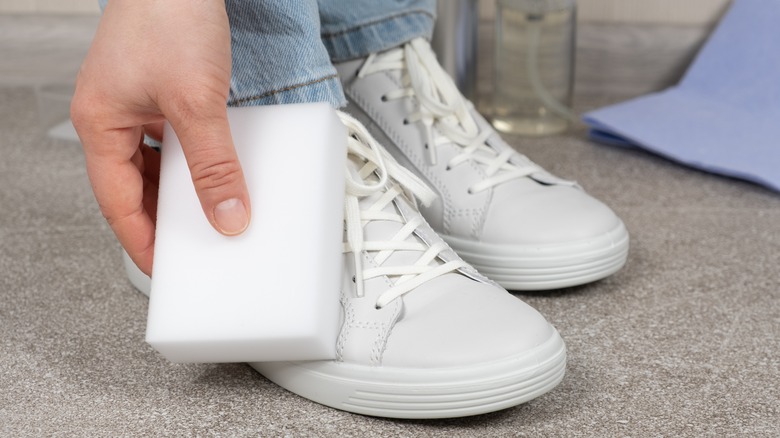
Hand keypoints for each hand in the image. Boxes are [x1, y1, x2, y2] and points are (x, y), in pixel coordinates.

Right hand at [71, 0, 249, 275]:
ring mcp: (138, 104)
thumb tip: (227, 215)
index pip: (119, 204)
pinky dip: (196, 161)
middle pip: (138, 188)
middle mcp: (114, 117)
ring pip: (159, 166)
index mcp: (100, 125)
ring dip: (185, 189)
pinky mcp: (163, 92)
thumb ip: (214, 165)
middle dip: (167, 219)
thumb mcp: (196, 104)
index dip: (143, 243)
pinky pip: (176, 142)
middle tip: (196, 248)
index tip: (168, 271)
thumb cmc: (169, 16)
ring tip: (212, 214)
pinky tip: (219, 170)